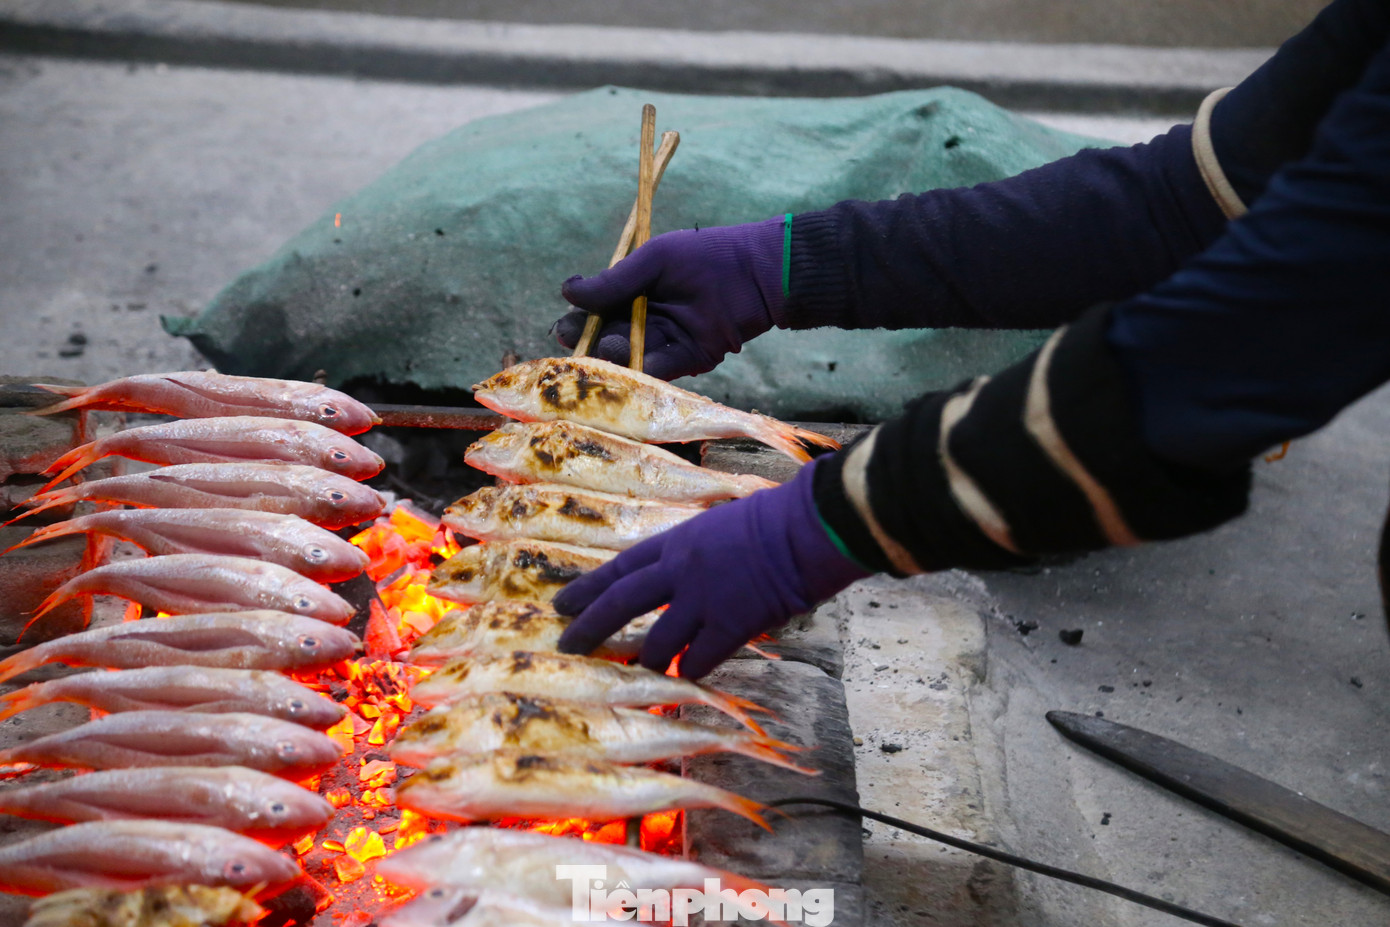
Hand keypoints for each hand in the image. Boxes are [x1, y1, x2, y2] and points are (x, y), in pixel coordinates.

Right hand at [553, 217, 785, 380]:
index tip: (565, 328)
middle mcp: (644, 322)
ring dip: (616, 357)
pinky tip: (629, 369)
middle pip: (607, 339)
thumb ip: (614, 281)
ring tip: (610, 347)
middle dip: (591, 344)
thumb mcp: (654, 261)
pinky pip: (660, 370)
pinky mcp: (689, 360)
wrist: (757, 272)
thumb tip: (566, 291)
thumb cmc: (705, 256)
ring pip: (631, 357)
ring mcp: (666, 343)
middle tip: (579, 345)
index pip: (596, 313)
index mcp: (632, 295)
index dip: (578, 322)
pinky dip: (644, 372)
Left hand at [553, 456, 869, 678]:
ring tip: (642, 672)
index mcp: (677, 541)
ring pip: (657, 643)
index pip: (620, 567)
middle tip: (567, 645)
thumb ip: (698, 552)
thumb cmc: (777, 519)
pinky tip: (687, 680)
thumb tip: (688, 574)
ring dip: (648, 661)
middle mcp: (680, 570)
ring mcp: (702, 599)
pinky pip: (698, 661)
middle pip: (620, 603)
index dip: (589, 587)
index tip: (563, 603)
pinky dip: (691, 673)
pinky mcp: (730, 626)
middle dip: (590, 627)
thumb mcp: (722, 524)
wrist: (809, 527)